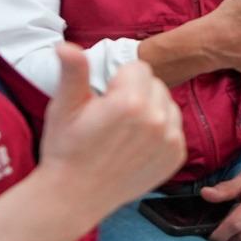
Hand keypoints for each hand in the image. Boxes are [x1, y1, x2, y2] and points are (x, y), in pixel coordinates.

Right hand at [41, 45, 184, 218]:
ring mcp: (170, 140)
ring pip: (167, 104)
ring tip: (124, 132)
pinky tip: (136, 146)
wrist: (75, 195)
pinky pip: (175, 128)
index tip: (104, 102)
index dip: (118, 82)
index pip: (138, 67)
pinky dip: (160, 132)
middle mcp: (156, 119)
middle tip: (112, 119)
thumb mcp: (64, 107)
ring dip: (151, 111)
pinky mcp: (176, 156)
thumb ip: (73, 72)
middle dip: (136, 94)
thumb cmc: (66, 149)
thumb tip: (65, 45)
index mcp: (129, 102)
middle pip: (155, 84)